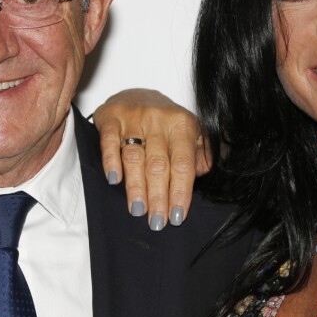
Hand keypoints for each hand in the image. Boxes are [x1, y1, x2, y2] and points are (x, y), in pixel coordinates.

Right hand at [93, 89, 210, 229]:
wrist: (137, 94)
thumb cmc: (166, 123)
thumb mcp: (191, 133)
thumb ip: (201, 153)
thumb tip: (207, 171)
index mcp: (182, 124)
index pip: (182, 163)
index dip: (180, 191)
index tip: (177, 216)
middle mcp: (158, 119)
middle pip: (158, 164)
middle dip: (158, 196)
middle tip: (156, 222)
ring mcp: (133, 116)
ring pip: (134, 156)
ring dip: (136, 186)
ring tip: (138, 211)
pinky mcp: (111, 117)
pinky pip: (109, 141)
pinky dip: (111, 161)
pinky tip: (114, 179)